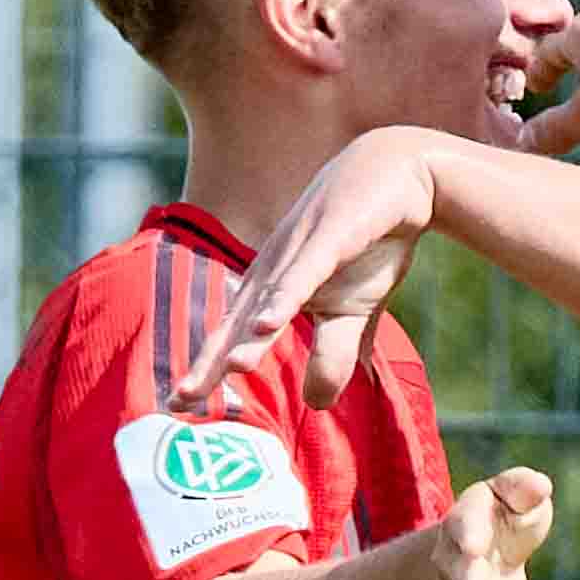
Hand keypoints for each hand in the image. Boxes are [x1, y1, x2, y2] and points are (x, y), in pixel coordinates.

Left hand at [172, 126, 452, 410]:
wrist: (400, 173)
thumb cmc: (367, 243)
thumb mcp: (354, 312)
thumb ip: (331, 355)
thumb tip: (315, 405)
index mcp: (273, 290)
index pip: (233, 336)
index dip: (207, 368)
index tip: (179, 404)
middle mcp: (274, 270)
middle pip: (237, 323)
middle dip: (210, 361)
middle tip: (181, 399)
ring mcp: (299, 251)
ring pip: (268, 301)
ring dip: (249, 336)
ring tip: (231, 370)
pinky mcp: (331, 235)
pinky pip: (305, 271)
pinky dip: (286, 297)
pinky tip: (269, 322)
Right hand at [428, 469, 551, 579]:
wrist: (487, 557)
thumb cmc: (508, 520)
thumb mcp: (518, 500)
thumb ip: (523, 489)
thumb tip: (541, 484)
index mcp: (466, 520)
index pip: (463, 522)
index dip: (467, 532)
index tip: (474, 543)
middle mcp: (455, 560)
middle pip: (457, 571)